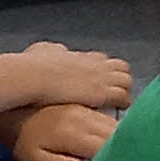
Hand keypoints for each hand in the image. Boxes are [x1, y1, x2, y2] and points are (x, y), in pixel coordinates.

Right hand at [0, 42, 133, 114]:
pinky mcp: (102, 92)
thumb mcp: (42, 50)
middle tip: (116, 92)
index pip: (102, 59)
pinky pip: (123, 97)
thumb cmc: (32, 66)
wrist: (34, 76)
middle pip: (120, 67)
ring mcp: (100, 77)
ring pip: (127, 80)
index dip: (104, 69)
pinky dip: (123, 103)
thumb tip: (58, 51)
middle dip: (120, 78)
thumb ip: (53, 51)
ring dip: (124, 91)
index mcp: (80, 55)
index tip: (101, 80)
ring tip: (121, 103)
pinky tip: (119, 110)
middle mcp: (94, 63)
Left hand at [0, 99, 116, 160]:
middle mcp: (85, 119)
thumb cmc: (23, 141)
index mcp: (76, 135)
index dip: (119, 159)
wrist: (10, 112)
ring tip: (122, 152)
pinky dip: (114, 127)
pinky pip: (107, 116)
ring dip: (121, 137)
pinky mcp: (83, 105)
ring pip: (115, 123)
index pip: (109, 147)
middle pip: (117, 134)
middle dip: (124, 148)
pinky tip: (112, 137)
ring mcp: (86, 110)